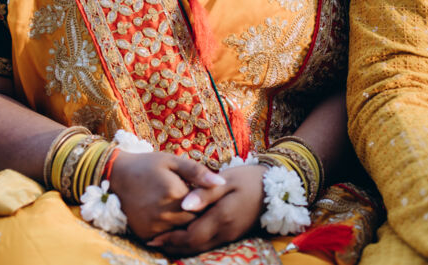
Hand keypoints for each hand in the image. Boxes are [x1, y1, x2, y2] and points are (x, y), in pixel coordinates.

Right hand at [108, 150, 224, 240]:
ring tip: (185, 210)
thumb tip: (221, 182)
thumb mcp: (172, 161)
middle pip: (194, 222)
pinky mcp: (145, 235)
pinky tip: (171, 217)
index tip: (208, 196)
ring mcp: (154, 227)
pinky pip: (167, 238)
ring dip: (186, 223)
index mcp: (175, 193)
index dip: (208, 202)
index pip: (203, 206)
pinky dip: (172, 230)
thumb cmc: (147, 165)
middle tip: (199, 204)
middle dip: (199, 214)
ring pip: (182, 231)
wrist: (116, 176)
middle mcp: (165, 214)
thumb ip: (197, 172)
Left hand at [147, 164, 266, 255]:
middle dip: (172, 246)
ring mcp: (230, 235)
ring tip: (163, 241)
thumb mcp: (226, 180)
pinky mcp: (232, 234)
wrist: (274, 188)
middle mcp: (225, 231)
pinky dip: (193, 243)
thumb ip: (204, 192)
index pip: (191, 236)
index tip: (153, 237)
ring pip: (201, 248)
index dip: (171, 239)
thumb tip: (183, 206)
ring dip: (181, 247)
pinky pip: (209, 244)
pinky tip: (184, 236)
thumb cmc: (248, 178)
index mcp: (222, 217)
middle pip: (193, 247)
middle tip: (153, 242)